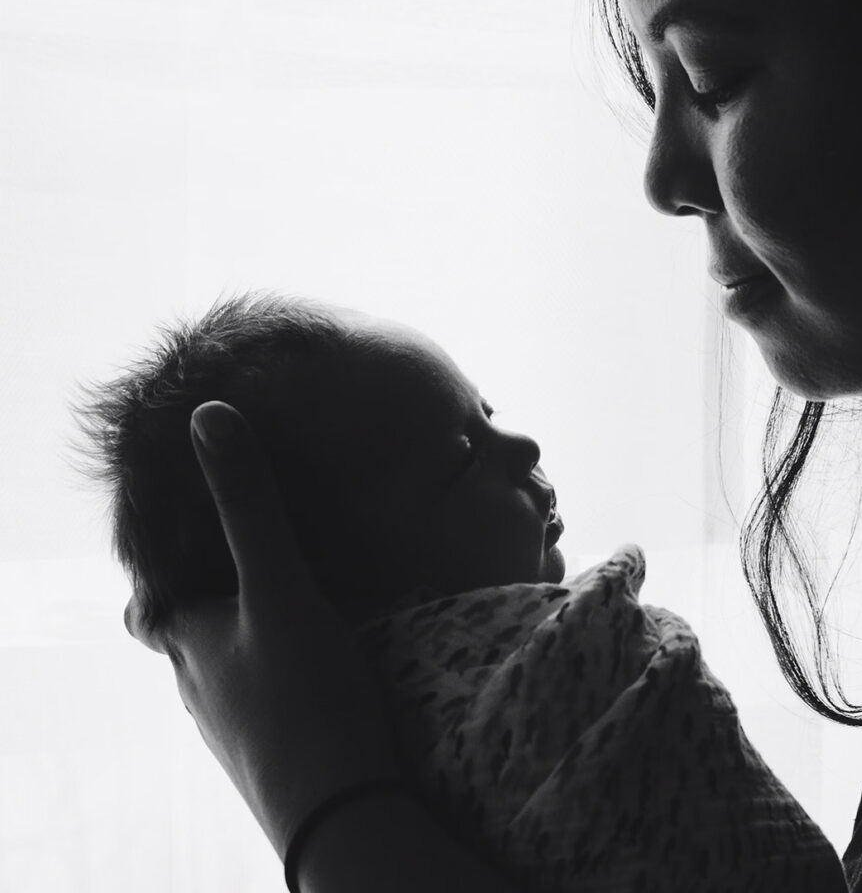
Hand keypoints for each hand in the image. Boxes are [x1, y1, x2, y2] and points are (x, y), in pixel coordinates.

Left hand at [123, 401, 399, 859]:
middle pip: (188, 637)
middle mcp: (203, 688)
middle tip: (244, 563)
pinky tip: (313, 663)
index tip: (178, 541)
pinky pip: (262, 696)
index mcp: (192, 644)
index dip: (156, 573)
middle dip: (208, 598)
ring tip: (284, 603)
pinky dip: (275, 669)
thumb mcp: (281, 588)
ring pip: (226, 670)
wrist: (342, 813)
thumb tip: (208, 418)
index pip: (148, 605)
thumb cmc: (303, 696)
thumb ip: (249, 506)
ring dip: (244, 636)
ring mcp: (238, 726)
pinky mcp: (274, 750)